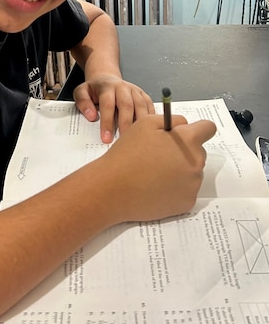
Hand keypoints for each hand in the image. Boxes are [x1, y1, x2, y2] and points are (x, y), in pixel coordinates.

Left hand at [73, 75, 153, 142]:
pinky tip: (147, 130)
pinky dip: (150, 118)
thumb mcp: (81, 92)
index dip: (107, 122)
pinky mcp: (143, 95)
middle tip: (123, 141)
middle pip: (127, 105)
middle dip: (125, 124)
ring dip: (140, 123)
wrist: (106, 79)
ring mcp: (134, 90)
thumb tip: (91, 116)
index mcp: (107, 87)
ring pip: (141, 106)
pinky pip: (150, 106)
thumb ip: (83, 102)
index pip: (108, 104)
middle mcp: (122, 87)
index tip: (106, 138)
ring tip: (136, 139)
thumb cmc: (94, 90)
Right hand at [96, 114, 215, 222]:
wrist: (114, 188)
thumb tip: (184, 125)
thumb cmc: (128, 153)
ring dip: (179, 170)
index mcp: (188, 140)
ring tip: (154, 173)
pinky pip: (186, 191)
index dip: (197, 128)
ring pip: (192, 172)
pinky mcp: (187, 203)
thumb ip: (172, 120)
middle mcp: (196, 162)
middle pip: (198, 151)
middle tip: (160, 155)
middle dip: (184, 151)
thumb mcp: (146, 123)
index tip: (185, 134)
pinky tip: (156, 187)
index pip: (208, 128)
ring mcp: (193, 185)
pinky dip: (174, 189)